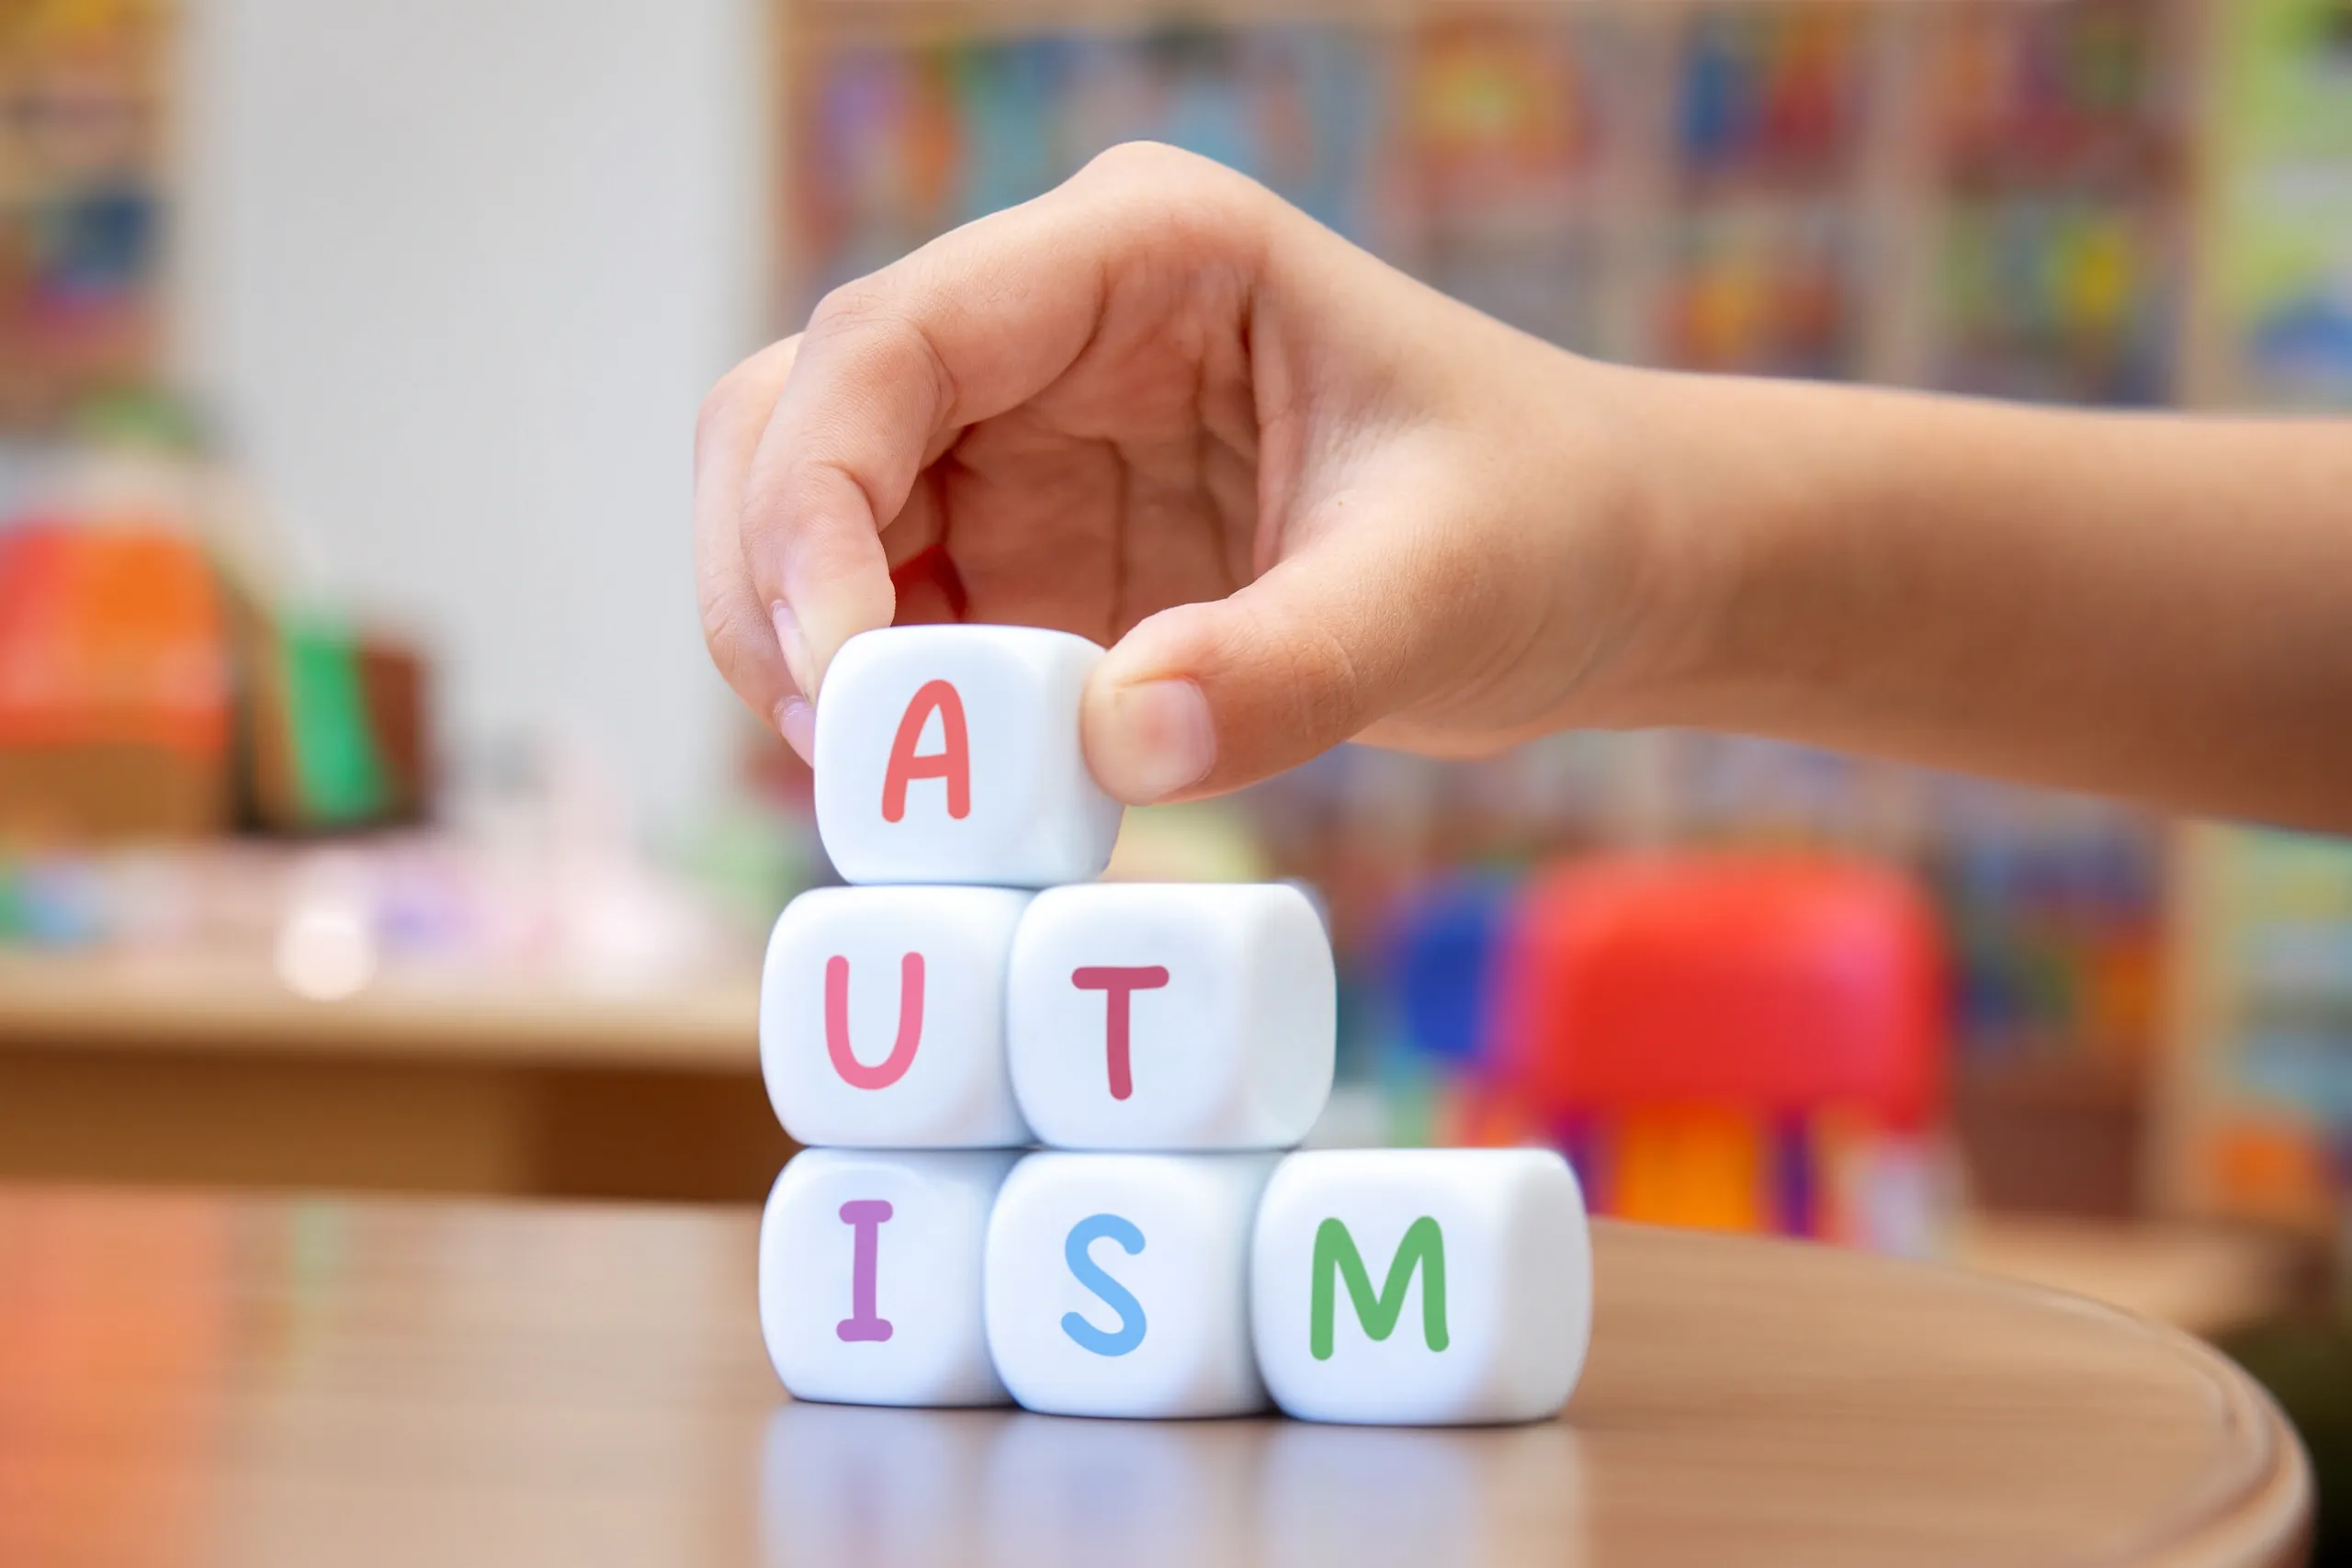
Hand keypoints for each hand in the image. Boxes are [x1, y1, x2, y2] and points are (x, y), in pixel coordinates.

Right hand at [695, 142, 1670, 803]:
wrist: (1591, 573)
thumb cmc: (1542, 526)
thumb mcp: (1442, 592)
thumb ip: (1291, 666)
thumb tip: (1112, 749)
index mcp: (1143, 255)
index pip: (893, 339)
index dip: (813, 498)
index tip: (844, 675)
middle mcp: (1050, 323)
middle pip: (798, 412)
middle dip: (769, 576)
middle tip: (834, 750)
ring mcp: (1024, 435)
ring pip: (805, 509)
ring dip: (795, 645)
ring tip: (874, 790)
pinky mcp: (1027, 543)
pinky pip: (881, 606)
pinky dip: (868, 700)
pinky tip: (923, 791)